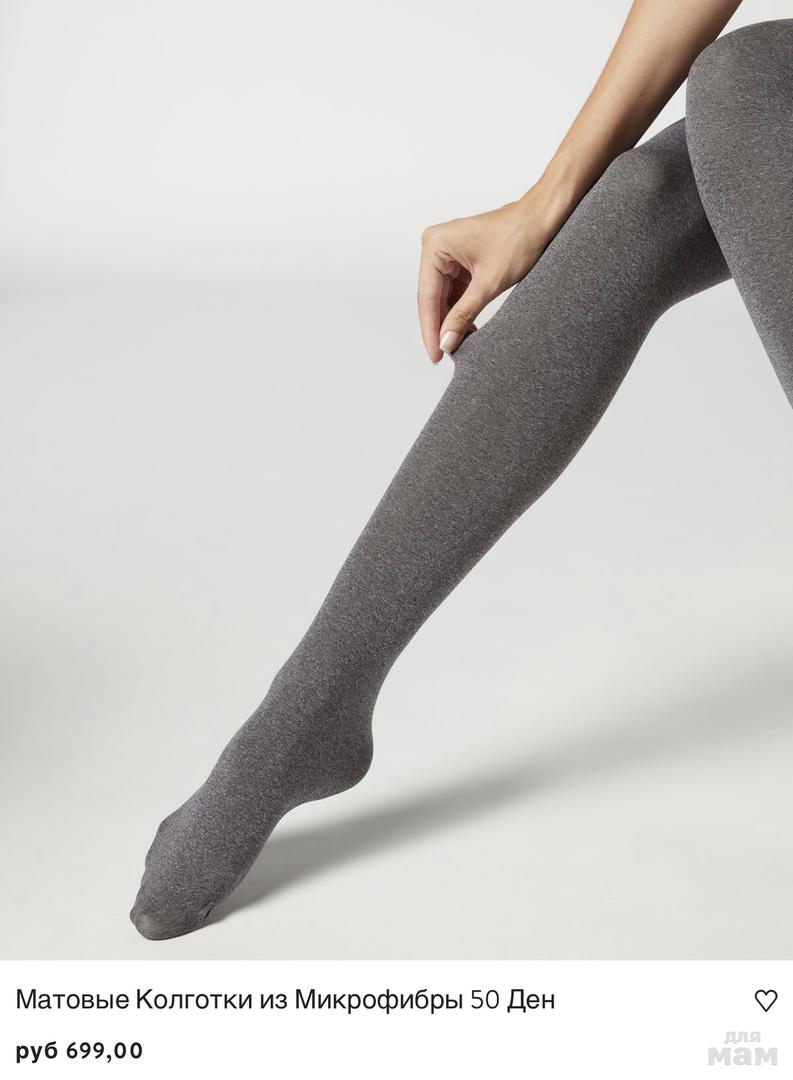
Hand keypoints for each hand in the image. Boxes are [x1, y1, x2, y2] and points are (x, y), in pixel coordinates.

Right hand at [417, 188, 562, 363]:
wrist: (542, 218)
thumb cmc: (519, 237)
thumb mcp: (489, 283)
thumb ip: (463, 315)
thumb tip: (446, 342)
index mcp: (435, 245)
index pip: (427, 297)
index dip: (431, 330)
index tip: (435, 355)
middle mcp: (436, 246)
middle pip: (432, 298)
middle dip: (440, 326)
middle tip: (445, 355)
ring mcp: (447, 253)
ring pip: (443, 297)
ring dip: (451, 320)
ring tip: (458, 345)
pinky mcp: (460, 260)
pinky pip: (455, 291)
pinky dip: (461, 309)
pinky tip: (466, 329)